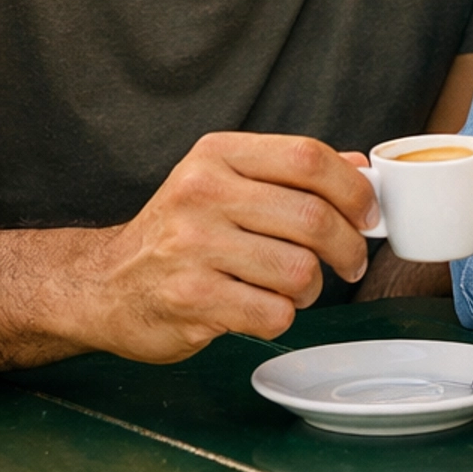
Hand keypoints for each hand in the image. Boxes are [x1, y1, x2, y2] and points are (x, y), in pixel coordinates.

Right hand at [68, 134, 380, 362]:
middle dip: (348, 247)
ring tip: (294, 287)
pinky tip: (260, 308)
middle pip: (312, 217)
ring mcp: (193, 247)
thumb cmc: (177, 233)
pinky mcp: (191, 299)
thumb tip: (360, 166)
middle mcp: (202, 193)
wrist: (104, 285)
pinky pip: (274, 313)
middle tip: (350, 262)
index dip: (353, 188)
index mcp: (216, 155)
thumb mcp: (223, 183)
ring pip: (300, 271)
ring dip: (312, 288)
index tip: (368, 213)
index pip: (307, 158)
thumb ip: (288, 173)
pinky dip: (281, 316)